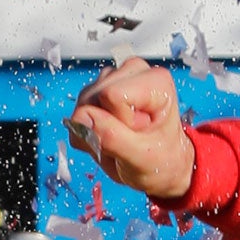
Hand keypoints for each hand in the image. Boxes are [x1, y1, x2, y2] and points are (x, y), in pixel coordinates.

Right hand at [67, 57, 195, 200]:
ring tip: (120, 139)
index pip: (112, 94)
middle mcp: (134, 73)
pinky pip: (76, 114)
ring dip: (94, 130)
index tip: (139, 132)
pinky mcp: (97, 92)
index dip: (119, 121)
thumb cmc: (163, 159)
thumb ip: (112, 137)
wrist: (162, 166)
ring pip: (82, 104)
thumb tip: (81, 117)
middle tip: (127, 139)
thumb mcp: (142, 157)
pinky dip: (88, 131)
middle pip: (93, 97)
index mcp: (156, 82)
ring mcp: (113, 81)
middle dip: (103, 126)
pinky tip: (108, 136)